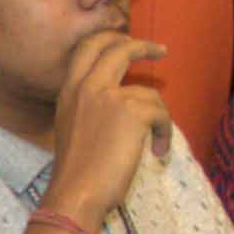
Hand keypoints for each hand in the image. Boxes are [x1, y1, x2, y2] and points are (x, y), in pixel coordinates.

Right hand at [41, 37, 163, 233]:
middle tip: (159, 50)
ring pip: (148, 92)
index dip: (109, 39)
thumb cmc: (75, 173)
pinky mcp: (131, 111)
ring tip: (157, 140)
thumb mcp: (72, 129)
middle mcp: (86, 87)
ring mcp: (109, 96)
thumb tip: (120, 107)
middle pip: (117, 48)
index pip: (87, 49)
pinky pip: (161, 113)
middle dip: (141, 45)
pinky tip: (158, 151)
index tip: (125, 42)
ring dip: (158, 116)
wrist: (75, 193)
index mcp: (69, 91)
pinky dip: (165, 133)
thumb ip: (88, 109)